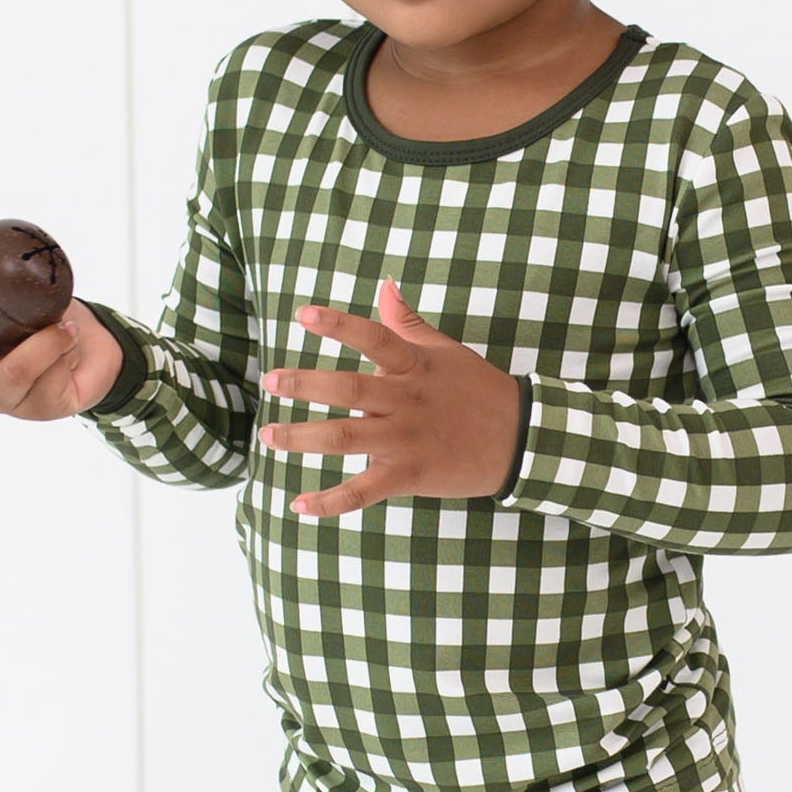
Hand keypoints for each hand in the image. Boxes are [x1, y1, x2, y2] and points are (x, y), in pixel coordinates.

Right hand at [0, 293, 121, 419]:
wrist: (87, 338)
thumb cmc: (35, 317)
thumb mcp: (1, 298)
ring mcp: (9, 398)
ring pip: (11, 375)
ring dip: (38, 342)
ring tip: (60, 326)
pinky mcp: (44, 407)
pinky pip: (50, 376)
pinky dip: (62, 346)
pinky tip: (69, 337)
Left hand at [258, 278, 519, 518]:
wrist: (521, 439)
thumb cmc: (479, 391)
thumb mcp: (446, 352)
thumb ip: (408, 323)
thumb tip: (385, 286)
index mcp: (415, 367)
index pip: (374, 338)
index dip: (338, 326)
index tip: (303, 315)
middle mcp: (406, 401)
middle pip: (349, 389)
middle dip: (304, 384)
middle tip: (270, 381)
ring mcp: (405, 440)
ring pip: (345, 437)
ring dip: (303, 437)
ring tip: (269, 435)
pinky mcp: (408, 475)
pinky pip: (362, 491)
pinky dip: (330, 501)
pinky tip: (299, 505)